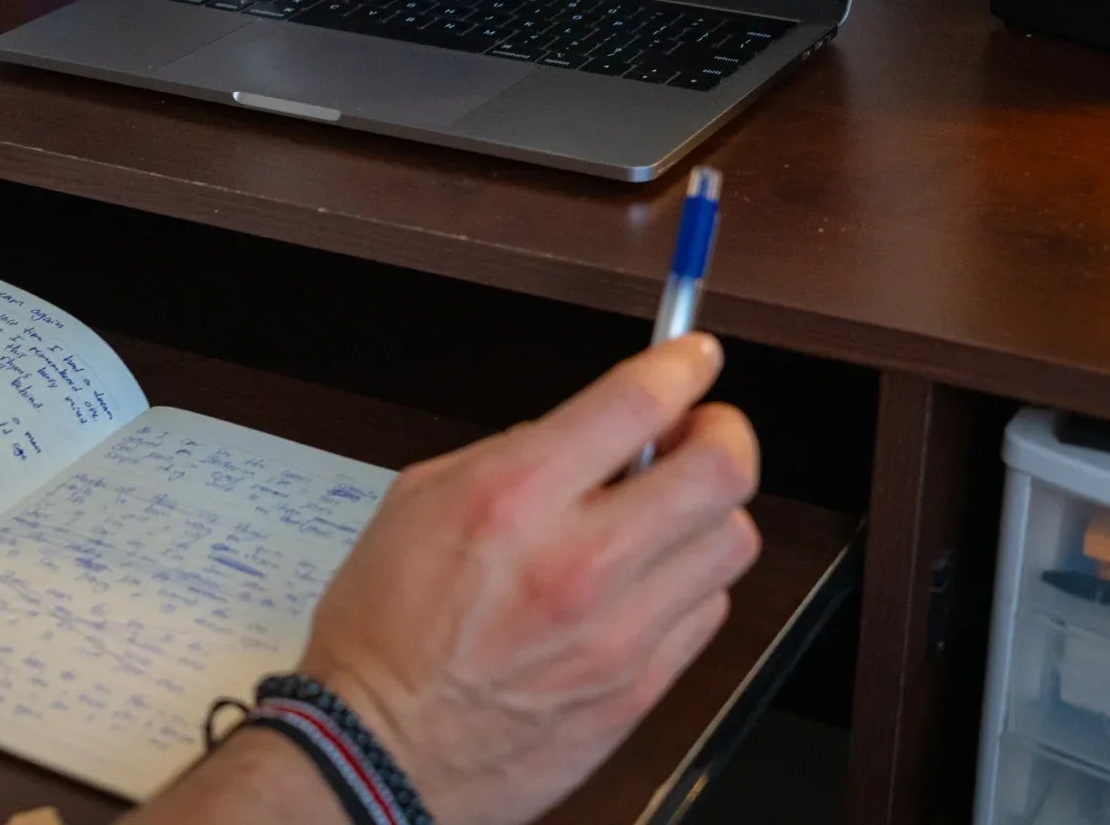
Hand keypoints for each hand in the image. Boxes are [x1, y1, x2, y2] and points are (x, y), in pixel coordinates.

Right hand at [298, 335, 760, 824]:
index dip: (684, 365)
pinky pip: (709, 611)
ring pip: (732, 540)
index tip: (694, 358)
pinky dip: (690, 582)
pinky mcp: (639, 688)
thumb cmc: (383, 630)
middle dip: (724, 430)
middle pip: (721, 469)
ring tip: (668, 514)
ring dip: (709, 511)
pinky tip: (648, 580)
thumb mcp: (419, 501)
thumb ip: (512, 454)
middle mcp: (578, 560)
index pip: (639, 402)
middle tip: (699, 431)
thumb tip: (586, 435)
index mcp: (514, 496)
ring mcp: (619, 631)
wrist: (378, 751)